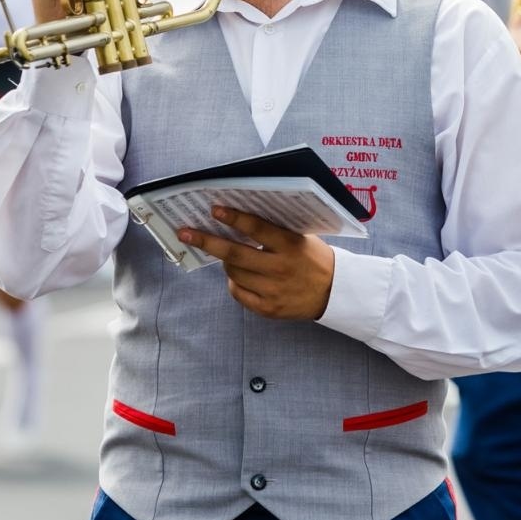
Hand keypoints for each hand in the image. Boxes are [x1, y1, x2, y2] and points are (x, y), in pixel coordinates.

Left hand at [179, 206, 335, 320]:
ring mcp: (273, 291)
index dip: (234, 219)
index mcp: (291, 245)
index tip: (214, 210)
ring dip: (225, 262)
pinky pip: (238, 293)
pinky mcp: (268, 309)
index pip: (257, 229)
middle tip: (185, 232)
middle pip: (235, 254)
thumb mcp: (301, 237)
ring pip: (233, 273)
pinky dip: (233, 282)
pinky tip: (239, 276)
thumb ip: (274, 230)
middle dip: (206, 241)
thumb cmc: (314, 258)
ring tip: (230, 256)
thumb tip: (237, 219)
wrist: (335, 293)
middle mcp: (280, 268)